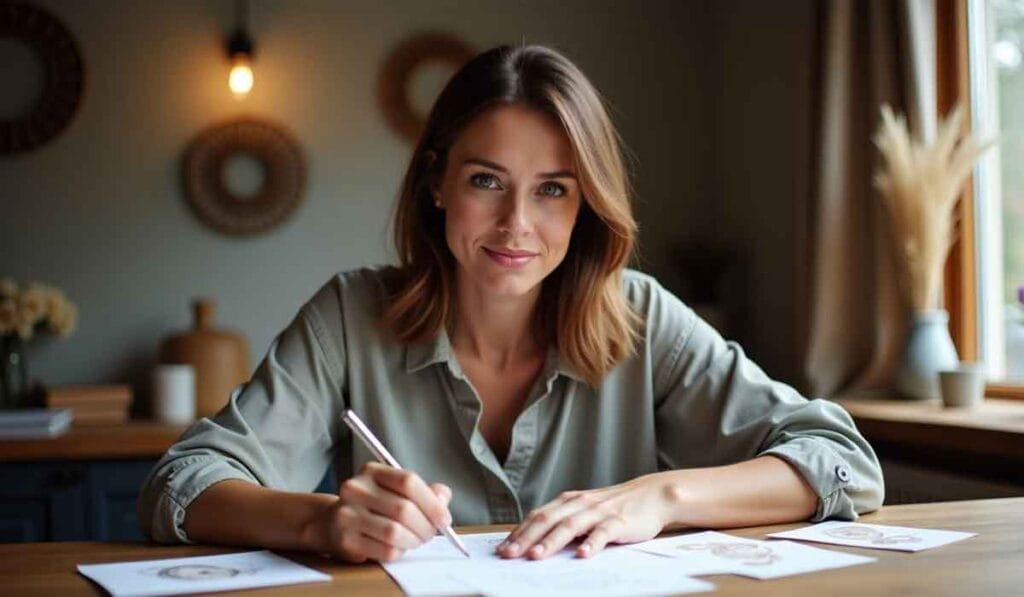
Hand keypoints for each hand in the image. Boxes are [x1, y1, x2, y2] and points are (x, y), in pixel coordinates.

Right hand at [316, 462, 452, 562]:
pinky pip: (384, 550)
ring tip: (416, 541)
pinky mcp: (345, 539)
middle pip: (403, 509)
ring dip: (414, 541)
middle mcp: (356, 488)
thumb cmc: (374, 506)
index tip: (444, 519)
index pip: (408, 481)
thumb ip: (424, 492)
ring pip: (394, 532)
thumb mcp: (396, 490)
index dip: (432, 502)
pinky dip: (399, 551)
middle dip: (426, 526)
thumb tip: (443, 498)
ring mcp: (347, 514)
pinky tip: (398, 547)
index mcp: (372, 471)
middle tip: (431, 534)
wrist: (333, 523)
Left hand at [496, 474, 672, 559]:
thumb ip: (565, 523)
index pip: (538, 516)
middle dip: (526, 538)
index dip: (518, 531)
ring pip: (570, 525)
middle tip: (509, 554)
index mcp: (569, 501)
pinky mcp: (619, 521)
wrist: (653, 495)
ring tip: (536, 556)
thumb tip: (536, 542)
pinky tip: (582, 555)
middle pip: (548, 520)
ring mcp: (599, 511)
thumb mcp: (586, 511)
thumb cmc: (616, 508)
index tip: (502, 549)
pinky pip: (603, 532)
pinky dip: (592, 543)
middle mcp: (580, 503)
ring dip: (551, 541)